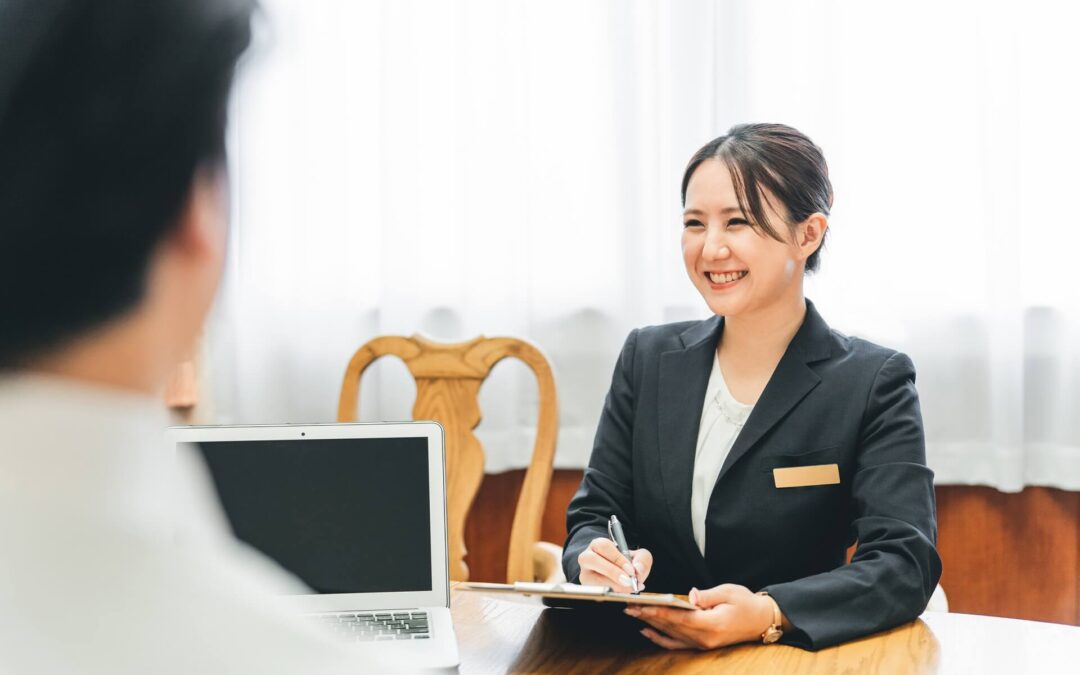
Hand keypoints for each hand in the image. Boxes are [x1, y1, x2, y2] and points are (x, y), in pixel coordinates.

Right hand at [577, 537, 651, 592]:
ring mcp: (584, 574)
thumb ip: (642, 559)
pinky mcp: (585, 588)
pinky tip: (621, 594)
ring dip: (611, 585)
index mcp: (598, 545)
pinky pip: (594, 592)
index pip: (603, 546)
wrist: (618, 576)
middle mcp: (586, 557)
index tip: (631, 570)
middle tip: (628, 581)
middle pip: (591, 559)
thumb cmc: (626, 565)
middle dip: (611, 571)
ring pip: (590, 578)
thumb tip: (638, 569)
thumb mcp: (637, 557)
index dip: (617, 558)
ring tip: (627, 589)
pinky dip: (609, 594)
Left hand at [624, 584, 773, 649]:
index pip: (680, 618)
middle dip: (648, 616)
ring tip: (633, 614)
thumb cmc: (746, 603)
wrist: (761, 621)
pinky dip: (660, 638)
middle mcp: (705, 638)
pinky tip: (647, 631)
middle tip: (629, 606)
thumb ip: (707, 595)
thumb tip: (691, 596)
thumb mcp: (729, 592)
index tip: (642, 605)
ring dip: (650, 624)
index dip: (659, 611)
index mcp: (712, 623)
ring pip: (671, 635)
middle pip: (671, 626)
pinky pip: (677, 644)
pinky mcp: (702, 645)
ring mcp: (703, 644)